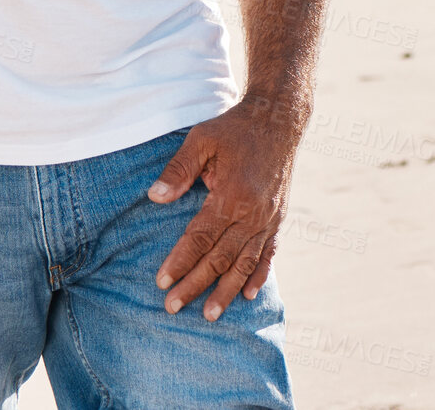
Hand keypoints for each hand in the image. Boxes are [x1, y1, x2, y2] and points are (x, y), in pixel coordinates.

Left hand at [148, 97, 301, 321]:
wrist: (277, 121)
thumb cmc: (233, 128)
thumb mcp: (201, 140)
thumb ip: (179, 170)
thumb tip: (155, 196)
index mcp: (232, 196)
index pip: (200, 238)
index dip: (180, 262)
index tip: (162, 282)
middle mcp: (253, 215)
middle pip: (220, 259)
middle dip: (196, 285)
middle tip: (173, 307)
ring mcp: (269, 220)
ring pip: (244, 264)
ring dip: (226, 291)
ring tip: (210, 314)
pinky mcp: (278, 219)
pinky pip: (268, 254)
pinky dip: (258, 276)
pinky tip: (247, 294)